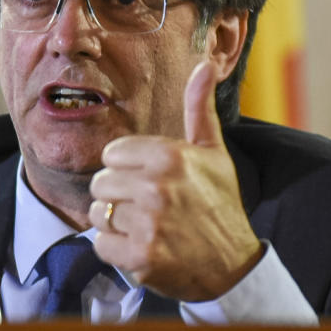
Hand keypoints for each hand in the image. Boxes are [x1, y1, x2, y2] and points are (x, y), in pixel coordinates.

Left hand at [88, 60, 263, 300]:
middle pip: (100, 184)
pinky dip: (116, 251)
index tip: (151, 182)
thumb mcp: (213, 152)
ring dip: (116, 225)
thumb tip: (205, 65)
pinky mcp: (141, 256)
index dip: (127, 169)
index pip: (111, 155)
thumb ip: (199, 107)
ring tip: (146, 228)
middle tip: (149, 209)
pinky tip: (143, 248)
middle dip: (119, 197)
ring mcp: (149, 223)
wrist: (233, 265)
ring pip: (97, 215)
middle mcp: (158, 187)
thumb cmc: (219, 204)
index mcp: (170, 156)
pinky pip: (101, 245)